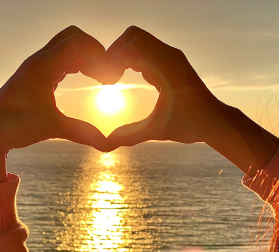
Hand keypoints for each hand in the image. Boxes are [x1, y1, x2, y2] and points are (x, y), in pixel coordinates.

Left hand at [0, 26, 106, 182]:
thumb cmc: (15, 125)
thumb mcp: (51, 128)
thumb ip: (81, 133)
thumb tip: (107, 144)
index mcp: (43, 66)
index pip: (77, 43)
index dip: (99, 55)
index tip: (108, 78)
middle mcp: (40, 60)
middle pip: (73, 37)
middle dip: (94, 52)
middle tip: (105, 75)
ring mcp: (38, 66)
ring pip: (67, 46)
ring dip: (86, 57)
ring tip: (98, 78)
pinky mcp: (37, 74)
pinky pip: (61, 58)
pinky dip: (77, 64)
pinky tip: (84, 79)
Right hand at [105, 26, 230, 150]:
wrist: (214, 121)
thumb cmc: (190, 125)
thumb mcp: (157, 130)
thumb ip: (130, 135)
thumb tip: (107, 144)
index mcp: (167, 66)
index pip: (131, 47)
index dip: (113, 61)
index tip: (107, 83)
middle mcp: (169, 56)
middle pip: (132, 36)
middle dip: (115, 53)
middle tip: (109, 77)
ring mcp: (171, 57)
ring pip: (139, 41)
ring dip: (124, 55)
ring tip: (115, 79)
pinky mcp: (171, 63)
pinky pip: (147, 51)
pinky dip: (133, 59)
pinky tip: (129, 78)